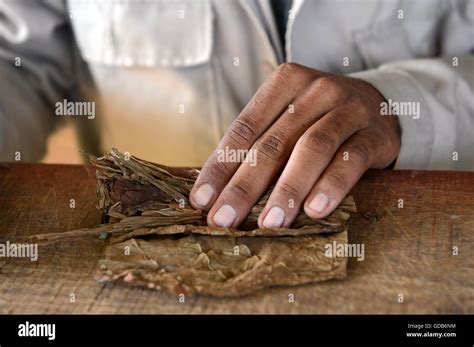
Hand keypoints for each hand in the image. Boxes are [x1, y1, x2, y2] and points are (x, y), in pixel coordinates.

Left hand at [190, 63, 399, 227]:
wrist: (379, 104)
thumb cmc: (319, 118)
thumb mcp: (287, 119)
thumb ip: (258, 144)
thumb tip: (215, 191)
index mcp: (285, 82)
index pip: (244, 128)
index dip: (220, 166)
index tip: (201, 200)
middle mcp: (316, 91)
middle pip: (273, 143)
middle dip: (245, 187)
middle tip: (225, 220)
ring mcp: (349, 109)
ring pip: (312, 149)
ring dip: (287, 189)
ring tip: (269, 223)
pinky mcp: (375, 134)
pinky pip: (351, 160)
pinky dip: (331, 185)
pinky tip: (314, 210)